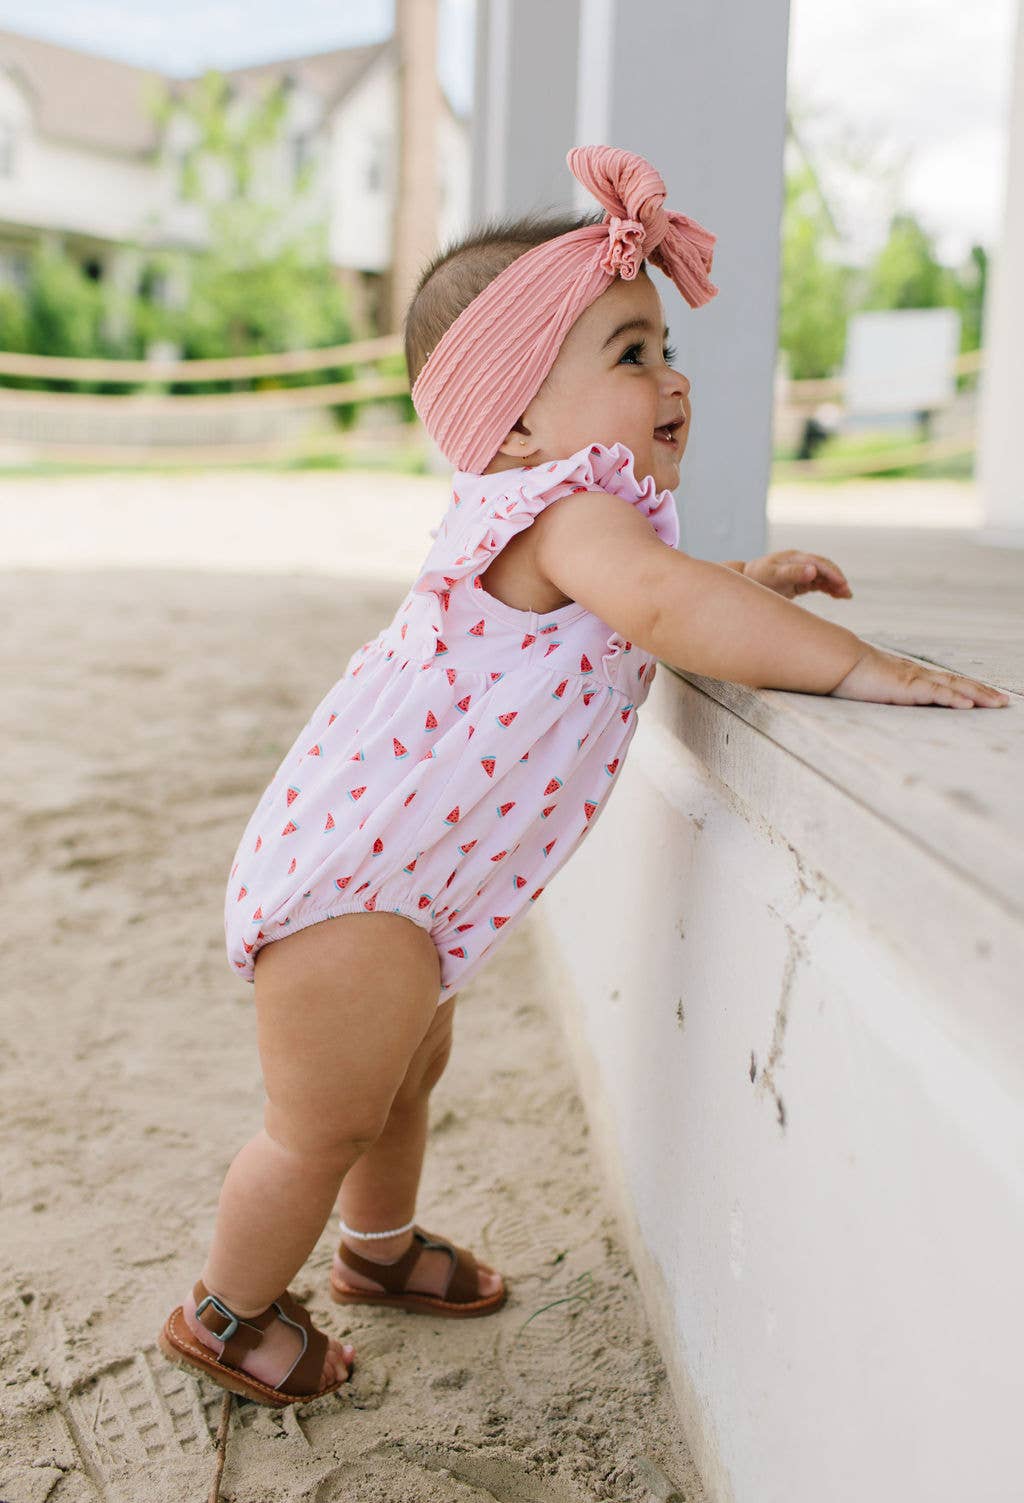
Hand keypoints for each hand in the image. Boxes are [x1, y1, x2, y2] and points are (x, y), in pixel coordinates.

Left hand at [742, 550, 852, 599]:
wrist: (744, 583)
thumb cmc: (757, 579)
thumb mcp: (773, 576)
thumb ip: (793, 573)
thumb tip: (814, 570)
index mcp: (794, 558)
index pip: (819, 563)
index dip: (832, 573)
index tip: (842, 584)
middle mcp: (799, 562)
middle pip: (824, 568)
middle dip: (837, 579)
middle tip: (846, 593)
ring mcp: (800, 571)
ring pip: (823, 576)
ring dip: (835, 584)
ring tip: (846, 596)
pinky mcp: (799, 581)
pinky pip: (818, 583)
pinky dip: (829, 588)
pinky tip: (838, 596)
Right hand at [829, 645, 1008, 708]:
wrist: (837, 661)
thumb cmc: (849, 673)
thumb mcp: (871, 683)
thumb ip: (881, 688)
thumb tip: (880, 692)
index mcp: (910, 675)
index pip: (945, 682)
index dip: (966, 688)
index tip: (984, 696)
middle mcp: (917, 675)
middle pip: (957, 683)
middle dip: (982, 692)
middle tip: (1003, 702)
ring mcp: (913, 679)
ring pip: (953, 687)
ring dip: (977, 695)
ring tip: (997, 704)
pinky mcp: (906, 687)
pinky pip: (935, 694)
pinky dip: (953, 699)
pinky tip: (968, 705)